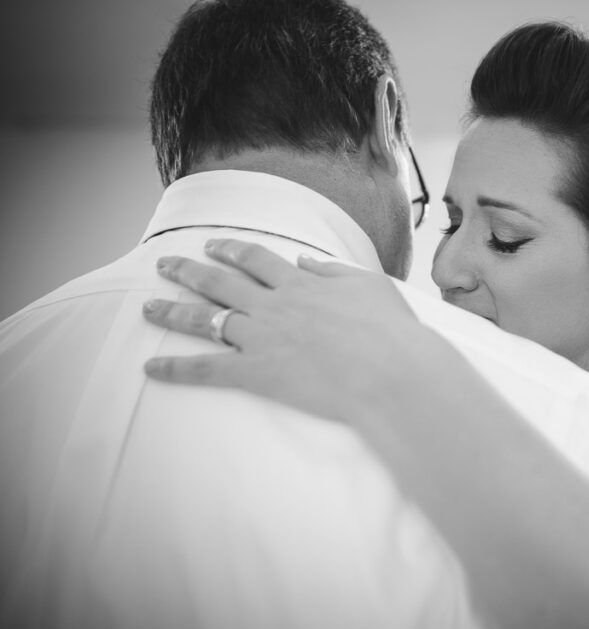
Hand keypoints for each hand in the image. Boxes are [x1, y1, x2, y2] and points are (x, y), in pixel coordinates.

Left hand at [143, 238, 425, 421]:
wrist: (389, 371)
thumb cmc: (391, 331)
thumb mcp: (370, 285)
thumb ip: (333, 271)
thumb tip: (305, 262)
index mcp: (301, 283)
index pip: (256, 259)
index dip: (230, 250)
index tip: (212, 245)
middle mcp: (273, 304)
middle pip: (220, 282)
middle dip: (188, 271)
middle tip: (164, 265)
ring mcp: (261, 337)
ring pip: (205, 319)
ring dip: (172, 312)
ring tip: (147, 307)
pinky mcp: (256, 372)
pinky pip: (206, 369)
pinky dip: (175, 369)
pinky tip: (150, 368)